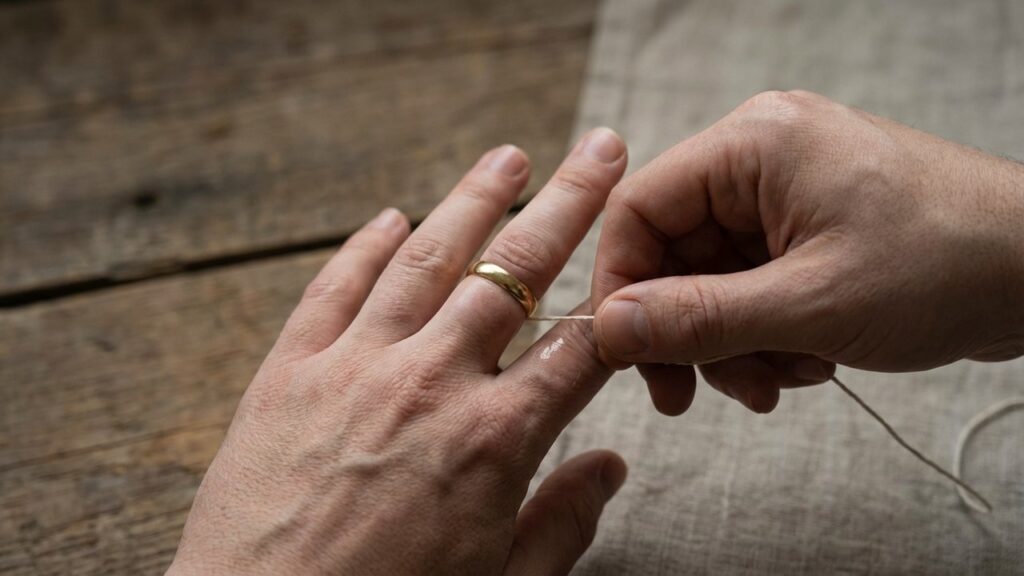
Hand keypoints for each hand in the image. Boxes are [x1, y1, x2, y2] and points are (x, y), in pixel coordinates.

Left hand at [168, 129, 628, 574]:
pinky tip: (389, 218)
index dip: (611, 308)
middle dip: (567, 206)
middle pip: (513, 274)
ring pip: (426, 261)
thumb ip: (563, 522)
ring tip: (509, 158)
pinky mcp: (286, 374)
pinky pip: (331, 289)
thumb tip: (610, 469)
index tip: (632, 278)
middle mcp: (430, 385)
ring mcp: (354, 369)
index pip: (574, 349)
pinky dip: (363, 248)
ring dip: (472, 202)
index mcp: (494, 441)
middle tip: (598, 153)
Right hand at [591, 90, 1023, 414]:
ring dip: (734, 342)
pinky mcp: (811, 228)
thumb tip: (611, 328)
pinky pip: (753, 286)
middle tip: (700, 393)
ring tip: (783, 380)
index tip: (629, 353)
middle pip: (675, 251)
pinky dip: (767, 334)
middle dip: (691, 330)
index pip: (640, 208)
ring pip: (713, 279)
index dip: (623, 285)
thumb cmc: (948, 264)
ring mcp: (788, 194)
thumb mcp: (810, 305)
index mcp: (753, 145)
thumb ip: (700, 319)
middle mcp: (761, 159)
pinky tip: (810, 362)